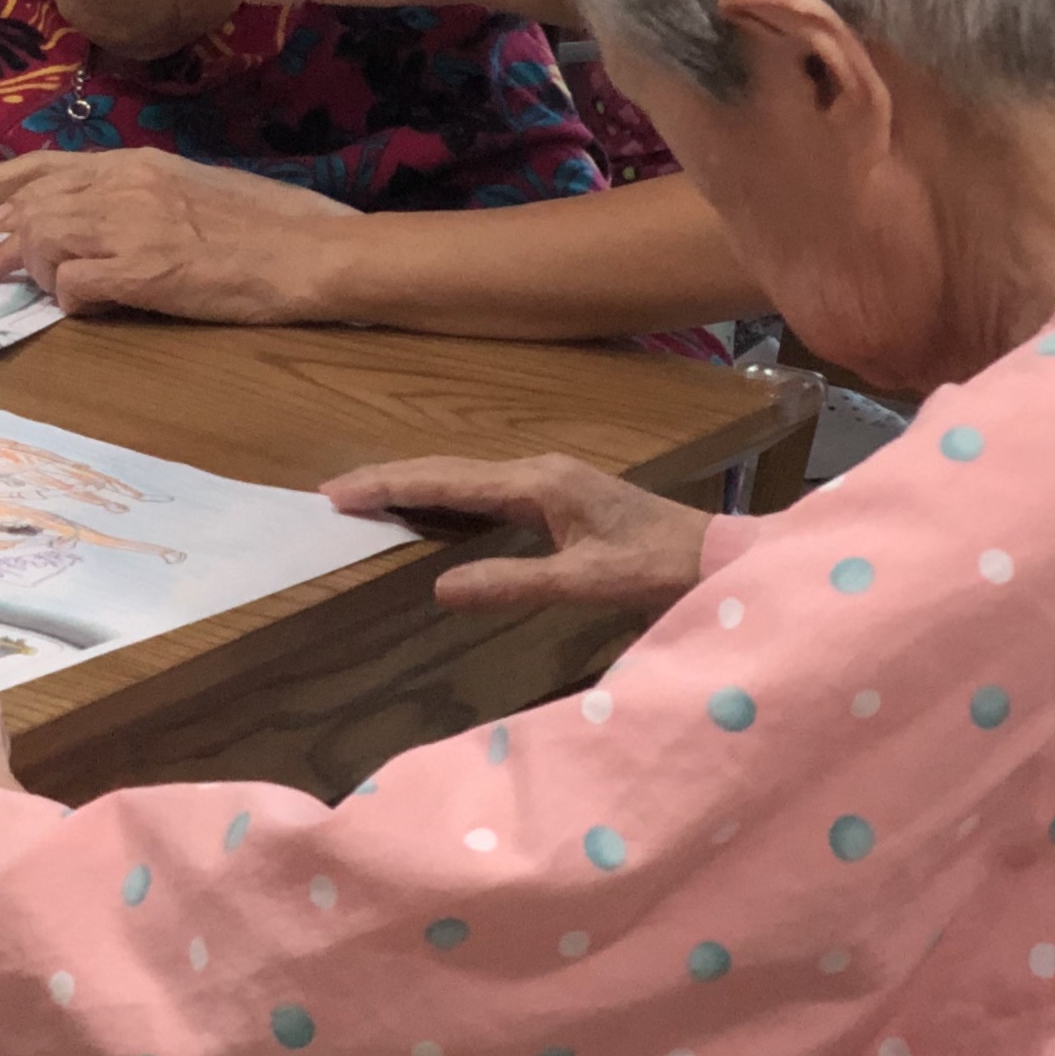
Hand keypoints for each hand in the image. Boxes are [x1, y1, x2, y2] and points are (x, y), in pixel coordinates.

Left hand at [0, 152, 359, 320]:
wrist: (310, 252)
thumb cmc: (264, 223)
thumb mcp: (189, 189)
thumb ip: (136, 194)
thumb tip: (88, 214)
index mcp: (137, 163)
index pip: (46, 166)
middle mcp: (126, 185)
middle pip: (33, 204)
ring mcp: (133, 226)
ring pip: (43, 240)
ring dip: (38, 271)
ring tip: (48, 291)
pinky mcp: (145, 271)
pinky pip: (76, 284)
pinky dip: (71, 300)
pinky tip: (90, 307)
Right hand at [324, 452, 711, 614]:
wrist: (721, 559)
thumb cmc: (660, 570)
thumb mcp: (589, 583)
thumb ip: (515, 583)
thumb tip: (439, 586)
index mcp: (539, 483)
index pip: (449, 479)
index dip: (391, 485)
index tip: (338, 492)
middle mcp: (538, 471)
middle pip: (449, 468)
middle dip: (390, 477)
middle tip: (333, 490)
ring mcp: (549, 480)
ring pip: (465, 476)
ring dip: (415, 484)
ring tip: (366, 495)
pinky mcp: (558, 496)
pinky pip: (485, 490)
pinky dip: (445, 496)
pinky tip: (431, 508)